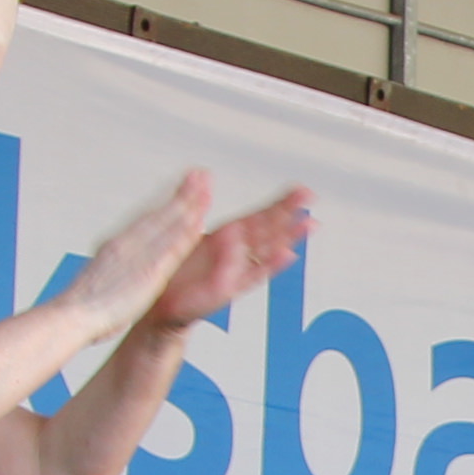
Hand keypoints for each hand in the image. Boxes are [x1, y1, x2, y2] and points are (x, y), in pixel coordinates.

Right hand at [71, 169, 216, 330]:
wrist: (68, 316)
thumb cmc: (77, 308)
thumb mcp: (95, 281)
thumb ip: (111, 274)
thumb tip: (112, 276)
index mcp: (114, 248)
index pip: (146, 221)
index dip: (166, 205)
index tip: (180, 191)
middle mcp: (126, 245)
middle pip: (160, 215)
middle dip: (182, 195)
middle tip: (199, 175)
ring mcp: (138, 256)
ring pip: (169, 225)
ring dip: (190, 205)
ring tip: (206, 188)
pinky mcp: (148, 272)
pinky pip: (173, 249)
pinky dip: (187, 234)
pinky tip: (200, 222)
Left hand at [147, 185, 312, 326]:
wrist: (165, 300)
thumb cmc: (178, 268)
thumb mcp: (185, 227)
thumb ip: (197, 201)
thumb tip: (201, 174)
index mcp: (228, 235)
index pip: (260, 215)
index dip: (280, 203)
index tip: (299, 190)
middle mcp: (237, 250)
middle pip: (269, 228)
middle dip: (289, 213)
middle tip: (309, 198)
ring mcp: (237, 268)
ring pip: (268, 249)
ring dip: (289, 237)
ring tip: (308, 225)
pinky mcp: (230, 287)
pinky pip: (254, 275)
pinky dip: (270, 266)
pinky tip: (286, 256)